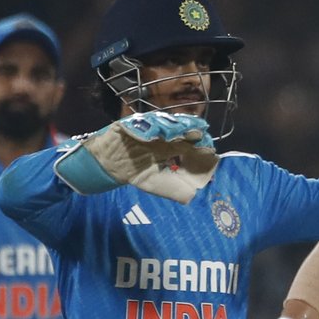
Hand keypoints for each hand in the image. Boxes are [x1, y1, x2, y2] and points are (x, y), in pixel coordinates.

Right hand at [55, 112, 217, 203]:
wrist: (108, 168)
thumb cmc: (135, 175)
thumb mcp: (158, 185)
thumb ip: (177, 190)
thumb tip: (196, 195)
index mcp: (170, 148)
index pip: (189, 144)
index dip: (200, 145)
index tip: (211, 148)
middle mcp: (161, 136)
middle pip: (180, 130)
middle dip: (192, 131)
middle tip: (202, 133)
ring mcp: (147, 128)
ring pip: (164, 123)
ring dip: (176, 125)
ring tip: (186, 128)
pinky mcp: (130, 124)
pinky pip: (141, 123)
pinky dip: (150, 126)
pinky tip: (162, 131)